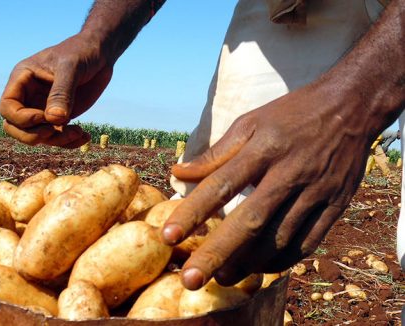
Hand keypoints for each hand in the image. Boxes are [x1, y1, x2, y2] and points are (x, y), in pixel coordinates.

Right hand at [0, 33, 113, 147]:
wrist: (99, 54)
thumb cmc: (81, 52)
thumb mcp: (71, 67)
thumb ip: (61, 92)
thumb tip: (55, 119)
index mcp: (22, 80)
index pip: (7, 108)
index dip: (21, 119)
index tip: (44, 117)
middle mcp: (29, 97)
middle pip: (15, 127)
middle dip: (33, 135)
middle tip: (55, 131)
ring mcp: (43, 109)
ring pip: (37, 136)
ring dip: (56, 140)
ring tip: (78, 132)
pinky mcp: (59, 117)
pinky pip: (57, 137)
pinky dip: (69, 142)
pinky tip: (84, 136)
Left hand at [162, 82, 372, 288]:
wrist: (350, 106)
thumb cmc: (290, 114)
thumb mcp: (250, 122)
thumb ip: (215, 153)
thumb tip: (177, 172)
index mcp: (263, 149)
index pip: (220, 185)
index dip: (192, 212)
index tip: (168, 237)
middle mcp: (289, 173)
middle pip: (249, 221)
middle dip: (217, 253)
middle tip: (191, 281)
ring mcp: (316, 192)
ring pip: (279, 239)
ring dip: (248, 263)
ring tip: (223, 278)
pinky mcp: (335, 205)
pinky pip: (308, 242)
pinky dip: (283, 260)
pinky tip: (261, 268)